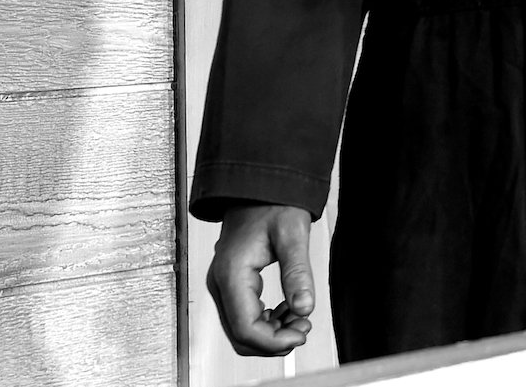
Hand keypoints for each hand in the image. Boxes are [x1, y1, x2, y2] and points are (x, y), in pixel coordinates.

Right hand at [207, 203, 316, 355]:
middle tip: (303, 328)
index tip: (300, 334)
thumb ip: (298, 272)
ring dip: (271, 333)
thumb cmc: (272, 202)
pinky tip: (288, 309)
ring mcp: (223, 283)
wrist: (257, 184)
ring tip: (300, 318)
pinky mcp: (231, 282)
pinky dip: (267, 321)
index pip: (245, 328)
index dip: (273, 341)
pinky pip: (244, 314)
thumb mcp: (293, 233)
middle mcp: (220, 282)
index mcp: (231, 273)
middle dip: (273, 341)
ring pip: (241, 328)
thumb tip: (305, 308)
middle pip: (240, 335)